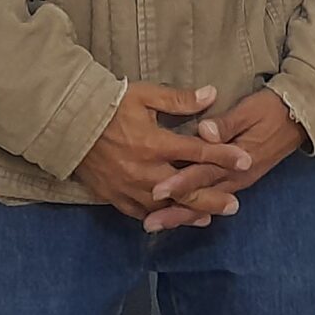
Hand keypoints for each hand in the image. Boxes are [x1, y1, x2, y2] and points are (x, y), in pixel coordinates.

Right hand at [72, 83, 254, 225]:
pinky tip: (169, 220)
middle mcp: (146, 170)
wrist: (68, 123)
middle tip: (235, 205)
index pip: (198, 151)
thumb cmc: (109, 104)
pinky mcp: (113, 196)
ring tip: (208, 219)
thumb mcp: (145, 95)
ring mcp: (129, 187)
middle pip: (187, 190)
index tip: (246, 160)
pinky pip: (139, 212)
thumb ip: (179, 100)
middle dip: (213, 199)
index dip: (224, 156)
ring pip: (165, 207)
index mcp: (155, 143)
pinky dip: (157, 217)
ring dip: (188, 213)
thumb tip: (212, 94)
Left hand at [140, 91, 308, 232]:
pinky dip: (195, 210)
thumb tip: (204, 132)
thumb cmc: (272, 110)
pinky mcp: (238, 180)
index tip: (157, 190)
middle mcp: (237, 176)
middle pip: (201, 196)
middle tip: (149, 223)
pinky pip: (213, 199)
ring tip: (156, 225)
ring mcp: (238, 180)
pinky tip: (179, 216)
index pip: (204, 173)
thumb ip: (227, 123)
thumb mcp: (250, 110)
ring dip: (181, 215)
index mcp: (238, 159)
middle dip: (175, 211)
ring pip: (206, 202)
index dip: (181, 182)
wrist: (298, 118)